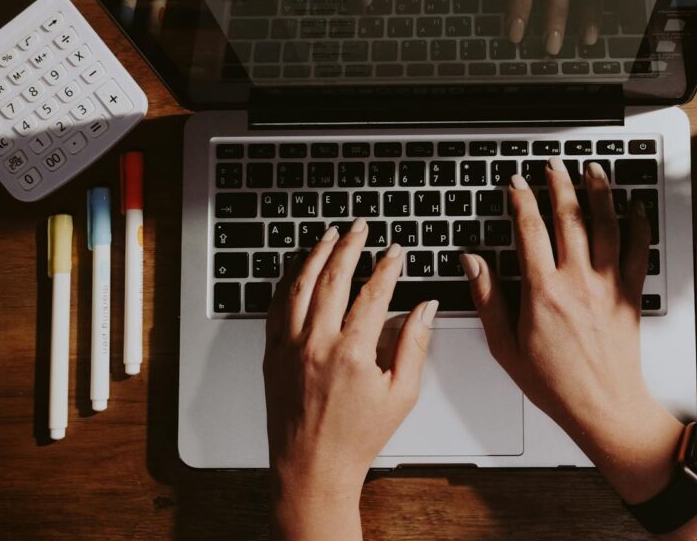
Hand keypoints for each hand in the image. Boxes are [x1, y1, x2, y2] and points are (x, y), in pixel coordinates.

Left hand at [263, 219, 436, 538]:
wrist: (312, 468)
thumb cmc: (358, 437)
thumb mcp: (402, 394)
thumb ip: (414, 344)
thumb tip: (424, 307)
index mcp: (352, 353)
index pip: (372, 293)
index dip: (386, 266)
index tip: (394, 251)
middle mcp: (316, 345)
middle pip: (332, 278)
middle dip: (349, 246)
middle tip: (359, 227)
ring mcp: (289, 347)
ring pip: (300, 286)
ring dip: (316, 255)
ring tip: (330, 236)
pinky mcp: (272, 354)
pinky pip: (277, 307)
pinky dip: (288, 281)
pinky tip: (299, 268)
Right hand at [461, 160, 682, 503]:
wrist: (603, 407)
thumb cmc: (554, 383)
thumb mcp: (505, 346)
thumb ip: (488, 299)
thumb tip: (473, 263)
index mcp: (543, 292)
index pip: (530, 231)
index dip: (521, 201)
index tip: (516, 183)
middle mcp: (578, 281)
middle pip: (569, 217)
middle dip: (559, 184)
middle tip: (553, 165)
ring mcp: (608, 286)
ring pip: (606, 225)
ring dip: (598, 193)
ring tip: (591, 170)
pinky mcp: (631, 295)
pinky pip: (638, 250)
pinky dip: (638, 225)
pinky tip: (635, 207)